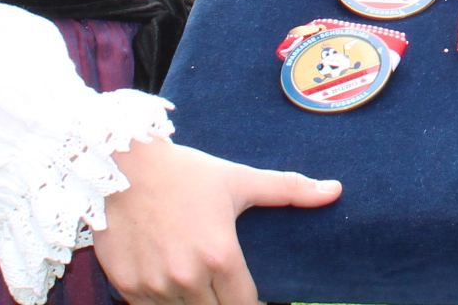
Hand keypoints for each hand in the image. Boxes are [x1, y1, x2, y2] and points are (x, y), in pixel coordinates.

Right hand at [92, 136, 339, 304]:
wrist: (122, 165)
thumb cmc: (185, 172)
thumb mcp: (238, 180)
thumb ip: (288, 190)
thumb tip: (335, 190)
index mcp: (220, 256)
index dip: (251, 304)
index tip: (249, 297)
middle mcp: (187, 278)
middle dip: (222, 303)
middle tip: (224, 286)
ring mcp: (154, 286)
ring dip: (192, 303)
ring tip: (197, 282)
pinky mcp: (127, 287)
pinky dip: (161, 301)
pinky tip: (167, 281)